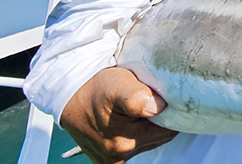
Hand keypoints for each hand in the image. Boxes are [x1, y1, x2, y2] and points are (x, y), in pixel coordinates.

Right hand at [60, 67, 177, 163]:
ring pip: (148, 141)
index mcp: (124, 142)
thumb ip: (138, 97)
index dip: (172, 113)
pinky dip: (136, 133)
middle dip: (159, 120)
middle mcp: (118, 156)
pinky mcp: (107, 159)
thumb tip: (160, 107)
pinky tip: (128, 119)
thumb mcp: (118, 84)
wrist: (69, 93)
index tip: (166, 98)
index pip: (169, 131)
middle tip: (150, 99)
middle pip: (158, 137)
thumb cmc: (95, 87)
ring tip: (135, 109)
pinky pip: (134, 146)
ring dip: (147, 126)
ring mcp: (111, 160)